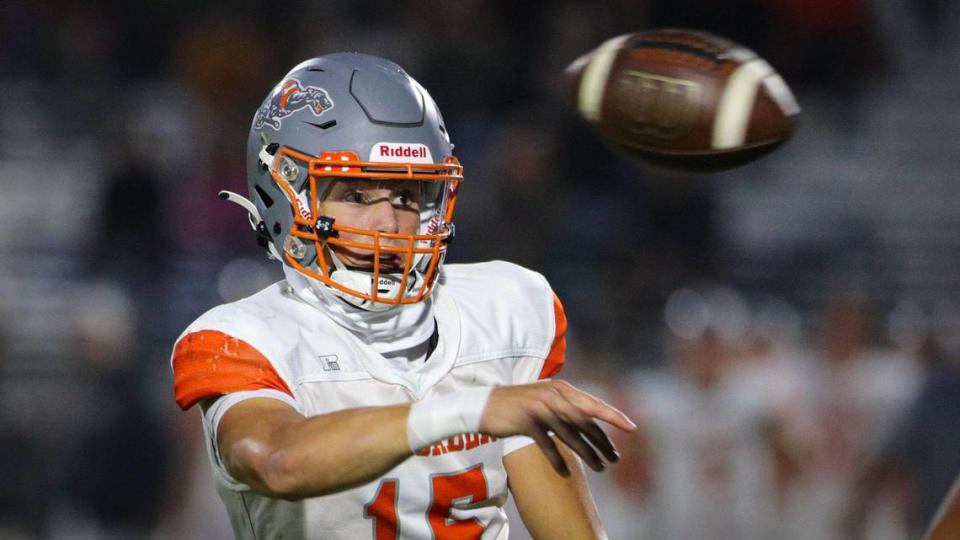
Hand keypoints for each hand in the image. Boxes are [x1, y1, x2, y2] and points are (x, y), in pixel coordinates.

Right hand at [479, 380, 636, 475]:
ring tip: (601, 468)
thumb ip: (565, 405)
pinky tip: (566, 472)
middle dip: (603, 442)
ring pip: (570, 435)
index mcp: (560, 388)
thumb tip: (588, 421)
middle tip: (616, 459)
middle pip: (585, 421)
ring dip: (588, 454)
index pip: (592, 404)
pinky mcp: (526, 422)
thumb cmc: (517, 404)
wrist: (483, 404)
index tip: (632, 427)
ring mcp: (540, 409)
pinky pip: (547, 444)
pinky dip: (557, 460)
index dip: (613, 415)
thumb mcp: (544, 398)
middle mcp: (553, 396)